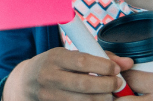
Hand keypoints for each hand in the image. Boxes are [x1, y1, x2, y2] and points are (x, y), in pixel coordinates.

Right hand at [3, 47, 132, 100]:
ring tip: (110, 94)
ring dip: (103, 99)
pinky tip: (98, 100)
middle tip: (118, 84)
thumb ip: (97, 57)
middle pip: (85, 84)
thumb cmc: (52, 66)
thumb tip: (127, 63)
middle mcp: (50, 76)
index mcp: (54, 57)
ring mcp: (50, 95)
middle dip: (107, 85)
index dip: (103, 66)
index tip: (115, 69)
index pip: (82, 61)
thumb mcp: (67, 55)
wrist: (26, 83)